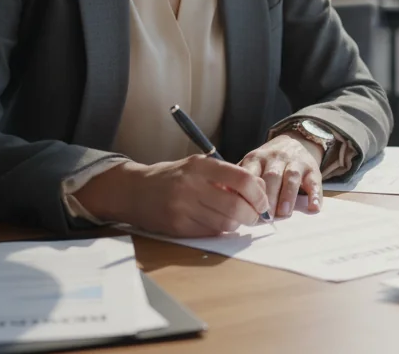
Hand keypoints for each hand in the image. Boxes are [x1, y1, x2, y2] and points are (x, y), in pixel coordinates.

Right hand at [75, 157, 269, 237]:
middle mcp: (191, 185)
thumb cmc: (173, 177)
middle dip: (253, 214)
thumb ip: (226, 176)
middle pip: (237, 206)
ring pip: (225, 223)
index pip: (242, 179)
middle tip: (255, 216)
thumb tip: (259, 191)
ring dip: (237, 224)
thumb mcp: (197, 166)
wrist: (134, 191)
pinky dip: (220, 230)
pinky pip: (210, 232)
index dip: (259, 193)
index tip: (263, 201)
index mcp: (200, 166)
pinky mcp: (177, 227)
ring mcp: (183, 208)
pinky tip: (217, 222)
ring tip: (235, 218)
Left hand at [240, 133, 323, 217]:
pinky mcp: (312, 168)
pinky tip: (313, 207)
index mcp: (256, 159)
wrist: (293, 141)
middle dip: (268, 197)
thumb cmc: (267, 162)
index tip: (245, 210)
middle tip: (265, 218)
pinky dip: (315, 195)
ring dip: (287, 196)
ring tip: (283, 213)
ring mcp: (295, 162)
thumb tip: (224, 199)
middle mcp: (275, 158)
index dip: (248, 193)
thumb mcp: (251, 164)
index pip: (250, 174)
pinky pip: (314, 181)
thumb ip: (239, 180)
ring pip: (291, 177)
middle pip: (271, 176)